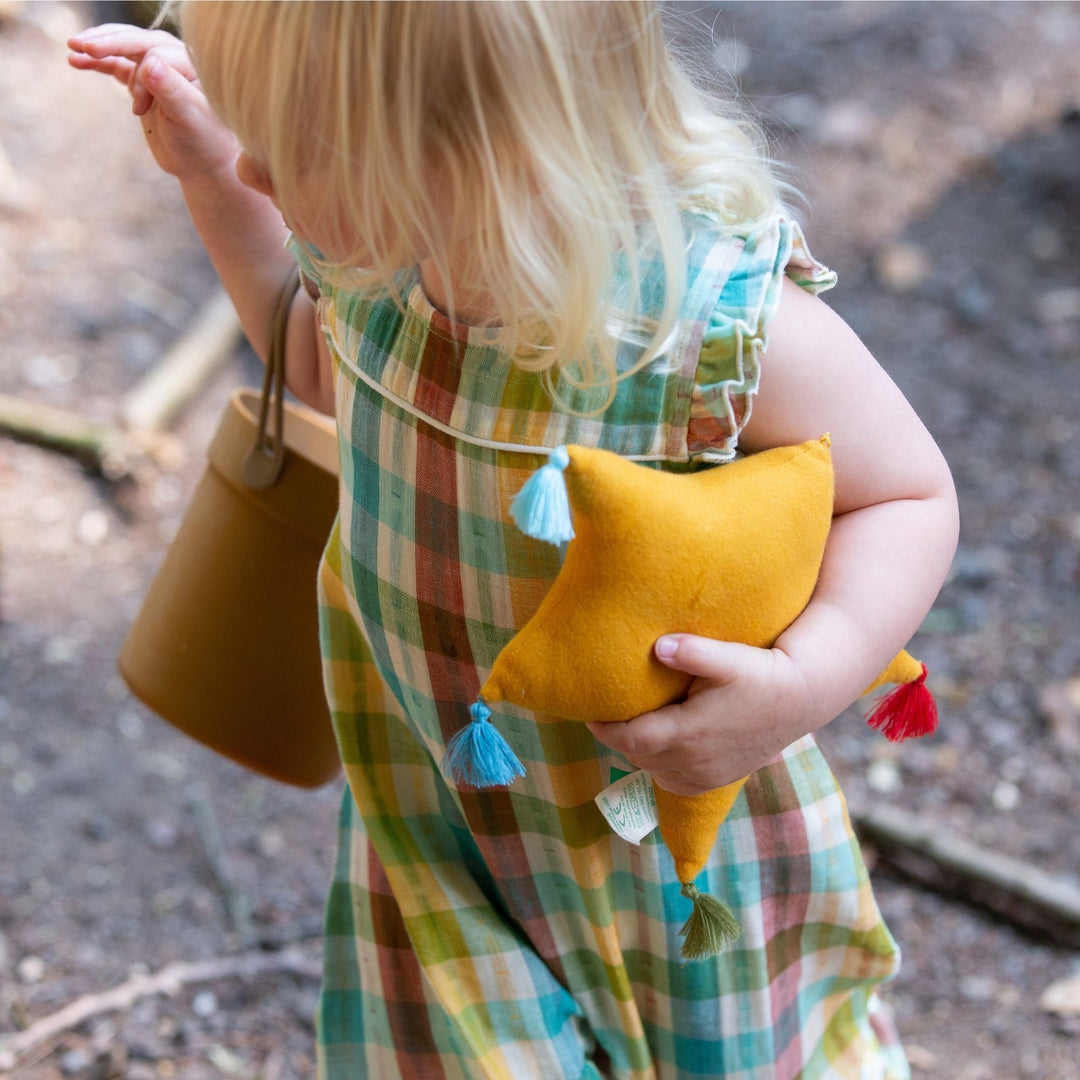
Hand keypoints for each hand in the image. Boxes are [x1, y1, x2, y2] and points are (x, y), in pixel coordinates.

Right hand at [67, 24, 238, 181]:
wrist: (202, 165)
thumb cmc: (203, 143)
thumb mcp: (189, 118)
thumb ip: (171, 90)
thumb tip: (149, 62)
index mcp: (192, 65)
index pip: (156, 53)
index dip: (142, 76)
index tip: (140, 108)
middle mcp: (175, 62)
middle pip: (137, 41)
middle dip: (110, 42)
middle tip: (83, 45)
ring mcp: (158, 71)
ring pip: (124, 50)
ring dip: (99, 47)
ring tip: (73, 46)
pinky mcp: (143, 83)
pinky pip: (117, 65)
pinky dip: (97, 62)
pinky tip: (75, 60)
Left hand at [587, 635, 817, 795]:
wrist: (803, 698)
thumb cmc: (763, 673)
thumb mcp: (729, 657)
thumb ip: (691, 651)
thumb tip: (657, 646)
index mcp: (689, 734)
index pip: (630, 740)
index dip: (605, 729)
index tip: (591, 713)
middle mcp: (694, 762)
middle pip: (639, 757)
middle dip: (620, 738)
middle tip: (608, 714)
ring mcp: (708, 776)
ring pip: (655, 773)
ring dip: (641, 753)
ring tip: (633, 727)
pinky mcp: (720, 779)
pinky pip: (676, 783)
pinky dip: (661, 768)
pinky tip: (663, 746)